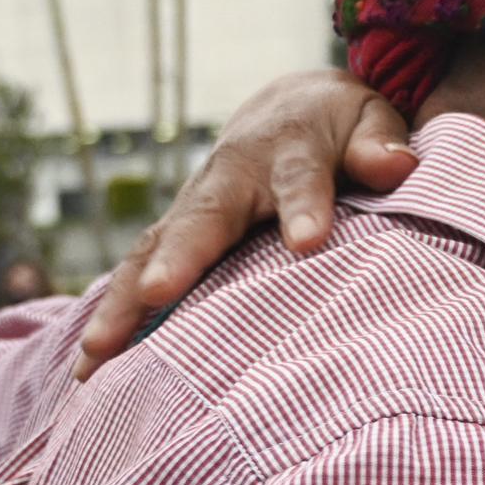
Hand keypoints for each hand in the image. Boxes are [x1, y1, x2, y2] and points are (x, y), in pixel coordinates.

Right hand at [78, 71, 415, 376]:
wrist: (291, 111)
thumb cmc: (339, 128)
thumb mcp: (369, 122)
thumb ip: (381, 145)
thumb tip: (397, 164)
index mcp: (287, 152)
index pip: (298, 179)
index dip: (303, 207)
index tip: (310, 242)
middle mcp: (227, 181)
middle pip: (200, 220)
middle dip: (178, 259)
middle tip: (156, 296)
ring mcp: (194, 212)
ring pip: (151, 253)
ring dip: (121, 303)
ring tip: (95, 354)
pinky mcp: (175, 242)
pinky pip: (138, 278)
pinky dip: (113, 320)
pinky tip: (87, 374)